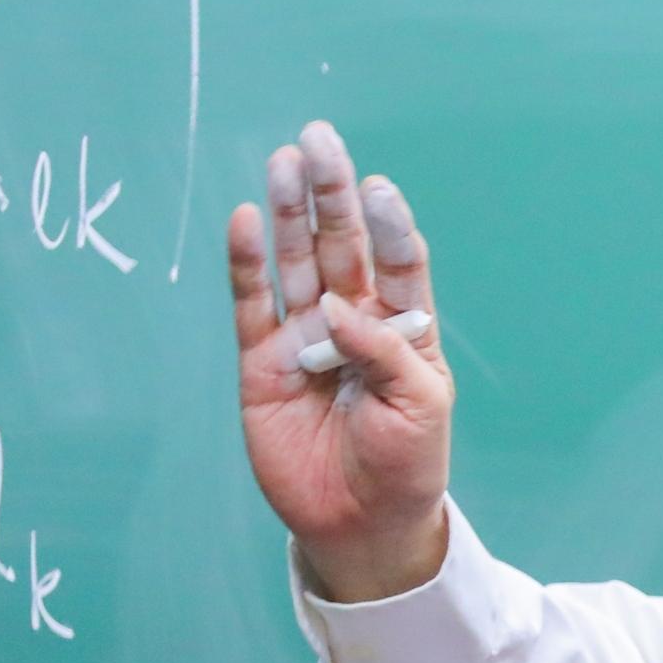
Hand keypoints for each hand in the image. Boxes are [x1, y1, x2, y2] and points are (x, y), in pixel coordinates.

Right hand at [225, 119, 453, 601]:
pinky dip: (245, 264)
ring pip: (294, 261)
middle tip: (320, 139)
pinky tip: (244, 221)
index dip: (387, 225)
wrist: (362, 522)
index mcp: (401, 323)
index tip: (378, 189)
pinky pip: (250, 304)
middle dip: (330, 193)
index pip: (397, 259)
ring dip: (288, 213)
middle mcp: (351, 319)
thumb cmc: (407, 463)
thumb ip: (384, 353)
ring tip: (284, 161)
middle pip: (340, 244)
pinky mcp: (261, 361)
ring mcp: (303, 336)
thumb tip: (336, 310)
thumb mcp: (419, 407)